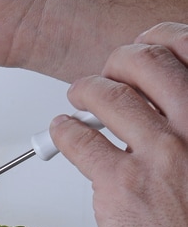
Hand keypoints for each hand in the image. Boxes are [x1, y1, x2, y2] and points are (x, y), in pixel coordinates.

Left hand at [50, 22, 187, 226]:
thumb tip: (166, 112)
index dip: (162, 40)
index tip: (148, 43)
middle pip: (146, 64)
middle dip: (120, 61)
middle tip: (110, 72)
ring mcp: (161, 157)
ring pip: (107, 94)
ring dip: (85, 89)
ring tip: (79, 96)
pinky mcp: (121, 185)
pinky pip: (78, 137)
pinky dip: (63, 129)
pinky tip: (62, 132)